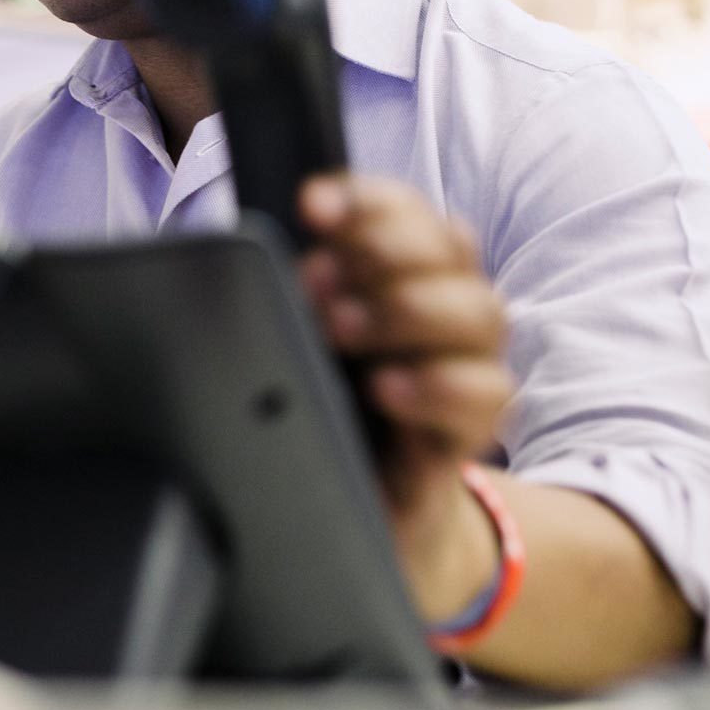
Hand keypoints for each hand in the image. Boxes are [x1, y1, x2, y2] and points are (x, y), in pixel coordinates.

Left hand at [298, 173, 515, 624]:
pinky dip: (435, 385)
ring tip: (339, 327)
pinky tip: (385, 388)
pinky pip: (484, 394)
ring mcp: (468, 366)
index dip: (366, 200)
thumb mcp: (297, 342)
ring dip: (405, 309)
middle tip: (316, 277)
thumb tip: (224, 264)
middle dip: (383, 250)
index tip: (312, 205)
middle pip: (451, 250)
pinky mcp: (471, 430)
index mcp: (405, 272)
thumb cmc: (326, 408)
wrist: (362, 510)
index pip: (406, 212)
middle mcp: (447, 309)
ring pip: (478, 312)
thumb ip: (286, 296)